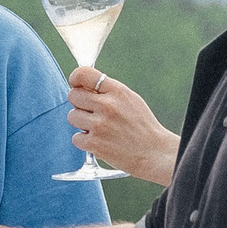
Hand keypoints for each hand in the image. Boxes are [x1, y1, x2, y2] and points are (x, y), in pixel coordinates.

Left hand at [67, 68, 179, 186]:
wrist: (153, 153)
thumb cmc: (141, 126)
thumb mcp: (130, 100)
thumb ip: (108, 91)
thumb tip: (82, 84)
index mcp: (118, 91)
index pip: (84, 74)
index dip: (76, 79)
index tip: (76, 85)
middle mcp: (108, 106)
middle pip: (73, 95)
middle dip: (80, 103)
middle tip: (92, 112)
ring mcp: (100, 125)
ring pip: (72, 116)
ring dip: (82, 123)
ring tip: (99, 128)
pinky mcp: (94, 144)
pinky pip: (75, 137)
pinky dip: (84, 141)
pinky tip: (100, 141)